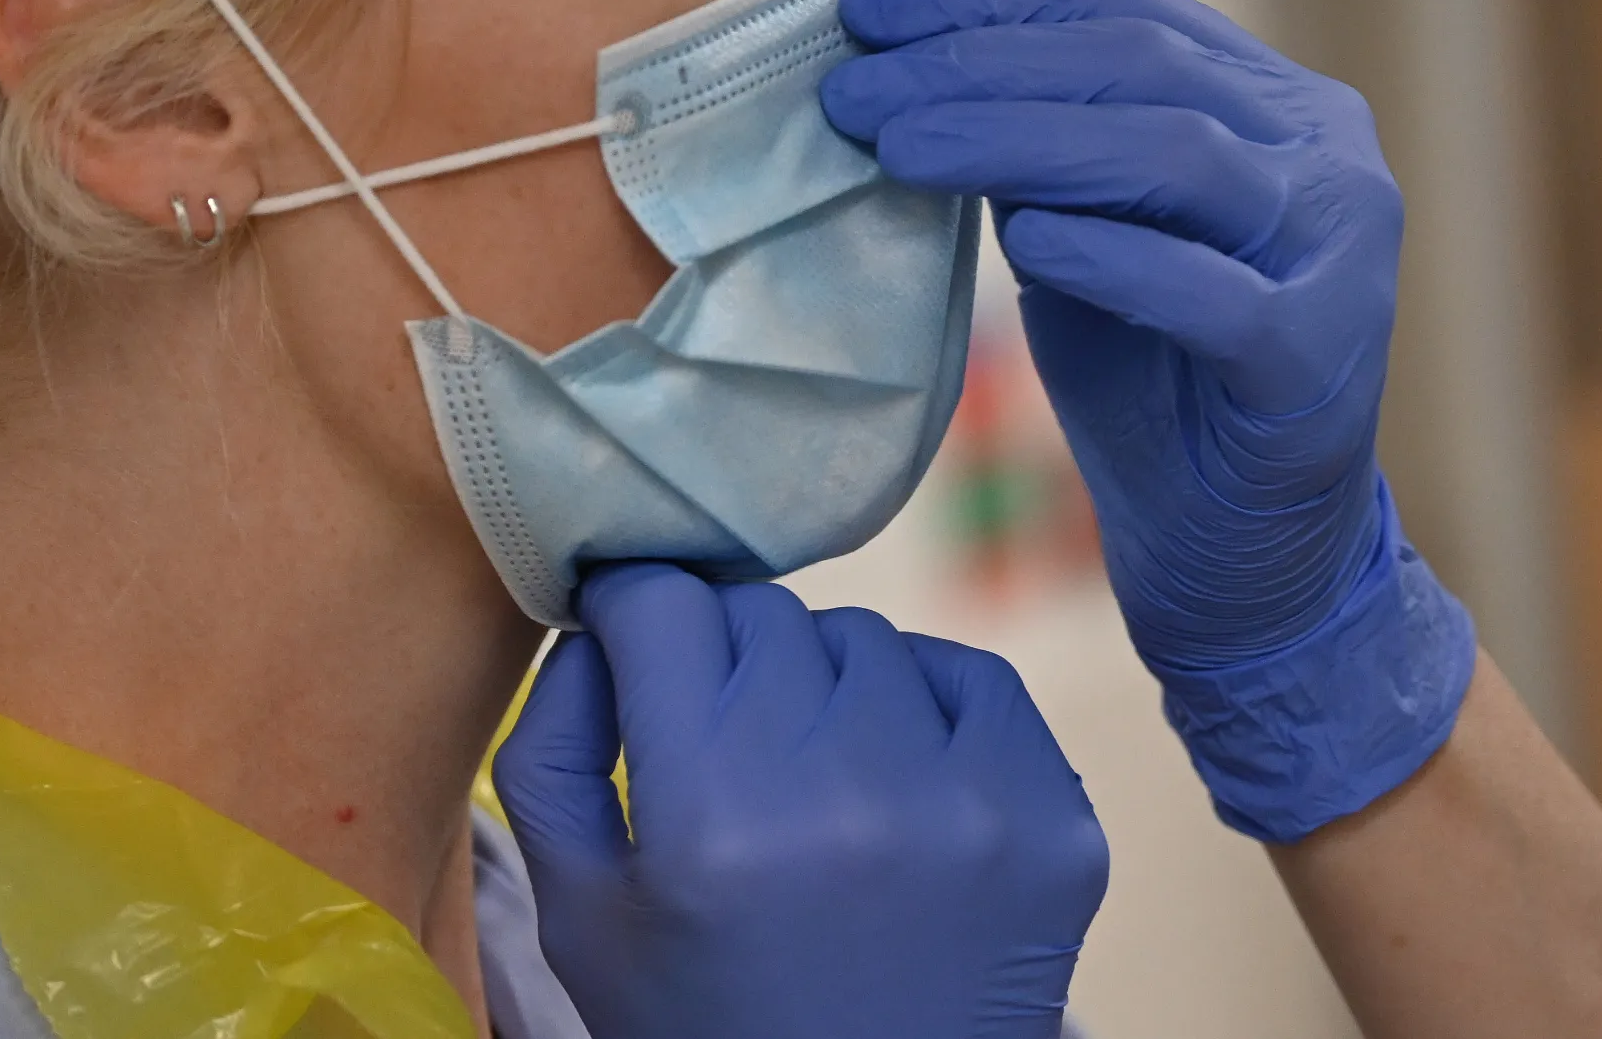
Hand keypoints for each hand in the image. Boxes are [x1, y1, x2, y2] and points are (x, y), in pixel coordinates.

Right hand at [493, 563, 1107, 1038]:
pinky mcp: (1050, 819)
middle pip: (763, 612)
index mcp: (711, 819)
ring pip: (867, 635)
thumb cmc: (708, 1023)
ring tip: (812, 787)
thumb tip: (596, 621)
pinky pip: (975, 674)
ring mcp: (965, 804)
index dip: (635, 613)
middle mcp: (844, 794)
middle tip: (724, 750)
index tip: (637, 643)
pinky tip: (896, 789)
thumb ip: (552, 748)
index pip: (666, 604)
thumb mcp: (580, 915)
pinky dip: (929, 708)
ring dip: (828, 686)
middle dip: (727, 661)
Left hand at [820, 0, 1474, 840]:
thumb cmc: (1154, 381)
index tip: (868, 5)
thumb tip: (899, 62)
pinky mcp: (1316, 361)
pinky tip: (1021, 241)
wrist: (1242, 554)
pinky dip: (1112, 259)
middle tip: (855, 85)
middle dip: (979, 65)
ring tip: (897, 144)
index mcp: (1273, 103)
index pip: (1123, 8)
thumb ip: (1035, 150)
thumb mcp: (1082, 236)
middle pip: (1139, 67)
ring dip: (1018, 140)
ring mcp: (1338, 255)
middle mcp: (1324, 156)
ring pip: (1174, 158)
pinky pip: (1210, 296)